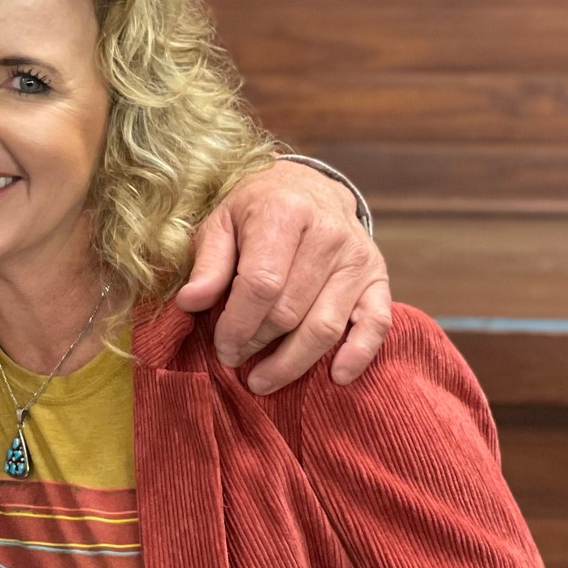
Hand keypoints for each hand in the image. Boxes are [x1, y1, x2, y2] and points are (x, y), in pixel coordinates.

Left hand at [175, 159, 391, 393]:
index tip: (221, 347)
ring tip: (263, 379)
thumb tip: (189, 302)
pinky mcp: (378, 277)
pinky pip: (376, 323)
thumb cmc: (256, 210)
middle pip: (289, 311)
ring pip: (325, 327)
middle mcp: (328, 233)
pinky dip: (358, 354)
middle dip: (257, 344)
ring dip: (292, 362)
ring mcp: (357, 257)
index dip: (237, 325)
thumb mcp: (221, 222)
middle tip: (235, 358)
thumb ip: (207, 263)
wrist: (309, 188)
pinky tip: (336, 377)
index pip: (261, 285)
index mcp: (285, 212)